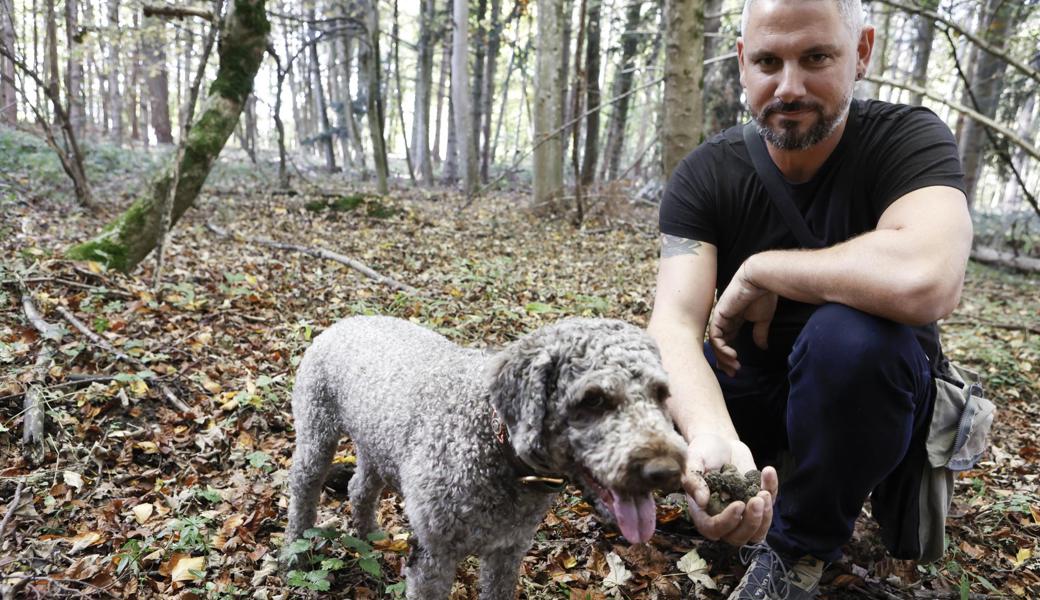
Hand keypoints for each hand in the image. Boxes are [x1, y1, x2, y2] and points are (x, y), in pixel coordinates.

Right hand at [681, 433, 778, 545]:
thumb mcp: (693, 460)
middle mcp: (723, 518)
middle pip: (738, 537)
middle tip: (758, 499)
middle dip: (751, 522)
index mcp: (703, 513)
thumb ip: (693, 479)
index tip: (738, 504)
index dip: (728, 522)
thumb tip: (702, 501)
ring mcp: (743, 513)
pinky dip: (773, 490)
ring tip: (765, 493)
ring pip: (758, 531)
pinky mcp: (757, 501)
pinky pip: (770, 505)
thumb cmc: (702, 452)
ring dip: (766, 516)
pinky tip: (768, 471)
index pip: (714, 529)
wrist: (719, 443)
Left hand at [709, 259, 776, 376]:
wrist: (761, 281)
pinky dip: (722, 348)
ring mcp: (720, 318)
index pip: (726, 342)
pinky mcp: (719, 316)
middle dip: (723, 361)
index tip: (736, 369)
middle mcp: (725, 320)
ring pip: (715, 343)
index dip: (728, 356)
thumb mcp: (762, 320)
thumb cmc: (763, 296)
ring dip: (724, 358)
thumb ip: (759, 333)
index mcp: (734, 321)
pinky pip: (715, 336)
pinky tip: (732, 355)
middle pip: (718, 345)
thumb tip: (763, 347)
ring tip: (734, 367)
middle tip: (732, 373)